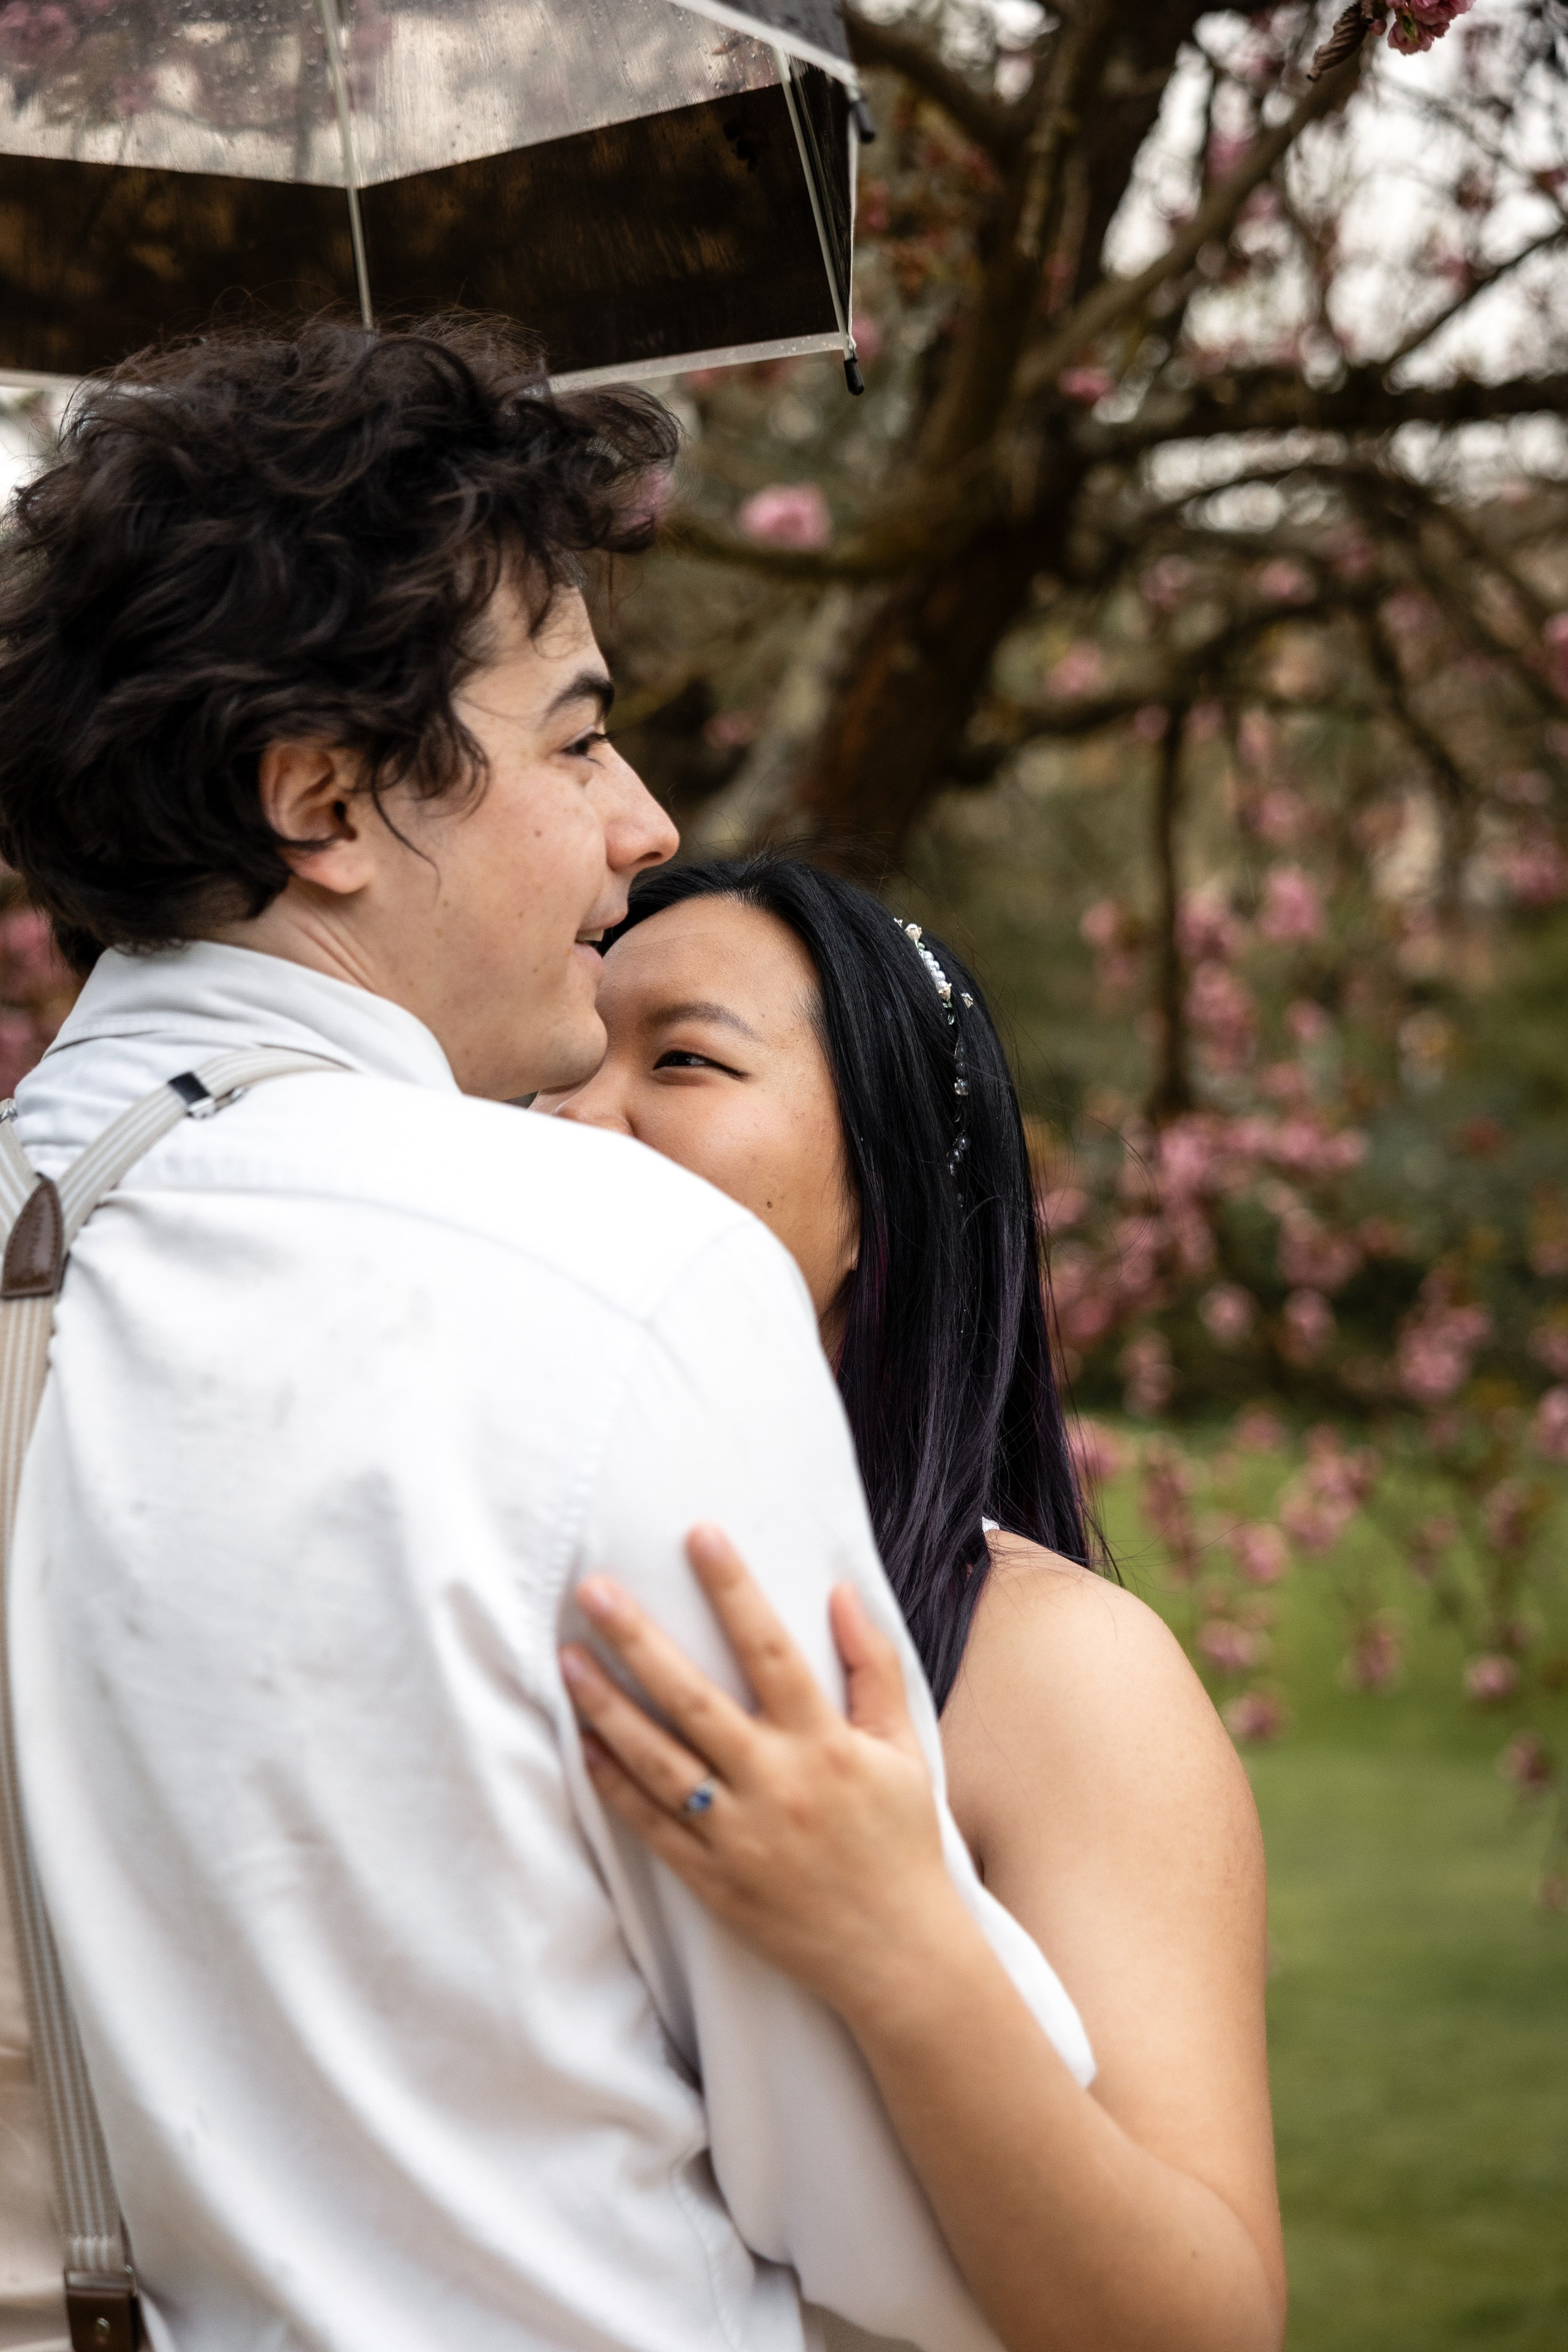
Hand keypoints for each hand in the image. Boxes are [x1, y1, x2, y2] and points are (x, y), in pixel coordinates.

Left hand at [560, 1524, 968, 2025]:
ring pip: (657, 1759)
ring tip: (566, 1657)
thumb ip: (873, 1668)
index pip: (772, 1649)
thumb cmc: (900, 1843)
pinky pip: (650, 1823)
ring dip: (607, 1706)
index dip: (734, 1589)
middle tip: (592, 1589)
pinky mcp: (711, 1879)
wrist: (896, 1957)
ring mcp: (737, 1835)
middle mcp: (775, 1784)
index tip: (700, 1534)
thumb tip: (840, 1592)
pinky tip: (584, 1743)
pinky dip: (613, 1783)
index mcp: (825, 1744)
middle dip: (639, 1639)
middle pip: (694, 1699)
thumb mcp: (904, 1750)